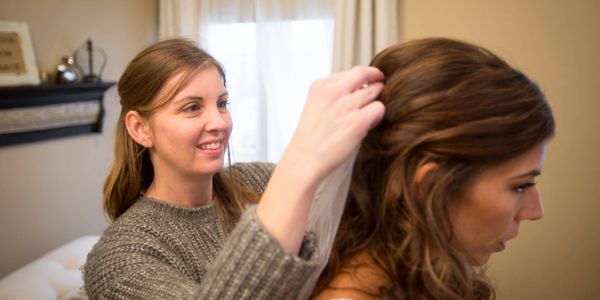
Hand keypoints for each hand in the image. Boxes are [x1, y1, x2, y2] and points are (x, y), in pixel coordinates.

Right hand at [257, 66, 383, 253]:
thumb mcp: (316, 105)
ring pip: (376, 91)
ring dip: (375, 102)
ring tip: (367, 115)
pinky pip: (379, 108)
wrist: (304, 160)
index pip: (352, 71)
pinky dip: (377, 115)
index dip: (364, 78)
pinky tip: (368, 124)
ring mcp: (345, 106)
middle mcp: (333, 91)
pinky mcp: (357, 122)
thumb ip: (334, 93)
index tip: (370, 83)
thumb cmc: (311, 138)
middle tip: (379, 94)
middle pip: (366, 75)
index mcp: (321, 85)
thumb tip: (362, 87)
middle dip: (376, 84)